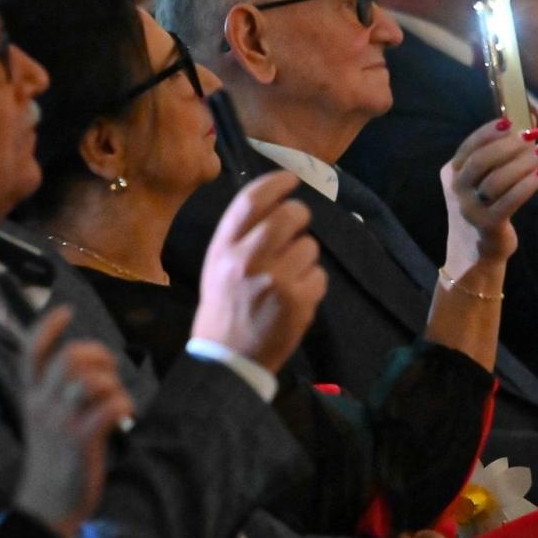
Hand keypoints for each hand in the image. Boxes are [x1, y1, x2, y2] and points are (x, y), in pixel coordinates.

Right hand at [16, 307, 127, 537]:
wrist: (46, 508)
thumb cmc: (53, 462)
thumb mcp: (43, 422)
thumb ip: (54, 394)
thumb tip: (86, 365)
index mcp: (30, 398)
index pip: (30, 351)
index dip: (48, 326)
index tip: (66, 311)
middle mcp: (41, 405)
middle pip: (69, 357)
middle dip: (97, 354)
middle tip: (109, 370)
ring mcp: (60, 422)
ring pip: (88, 377)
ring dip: (112, 380)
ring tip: (116, 396)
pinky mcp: (81, 441)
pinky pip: (109, 405)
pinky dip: (123, 403)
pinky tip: (125, 416)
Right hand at [192, 170, 327, 374]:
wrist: (227, 358)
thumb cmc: (224, 308)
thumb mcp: (218, 266)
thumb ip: (240, 236)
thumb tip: (273, 203)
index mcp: (224, 248)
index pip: (251, 200)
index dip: (275, 183)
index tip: (290, 179)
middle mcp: (247, 259)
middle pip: (289, 215)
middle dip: (300, 216)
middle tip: (298, 226)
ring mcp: (274, 280)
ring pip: (309, 246)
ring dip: (305, 257)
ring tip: (289, 277)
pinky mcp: (296, 300)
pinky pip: (319, 275)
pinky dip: (313, 284)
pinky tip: (296, 298)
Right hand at [441, 117, 537, 271]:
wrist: (476, 250)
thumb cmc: (485, 206)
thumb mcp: (483, 180)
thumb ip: (500, 153)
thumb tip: (528, 121)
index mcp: (452, 173)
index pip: (469, 147)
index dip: (489, 132)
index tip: (510, 122)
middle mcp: (457, 190)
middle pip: (482, 160)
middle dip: (509, 145)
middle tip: (533, 137)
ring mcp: (470, 208)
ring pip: (497, 179)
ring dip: (523, 162)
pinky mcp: (488, 224)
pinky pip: (510, 200)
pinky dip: (529, 184)